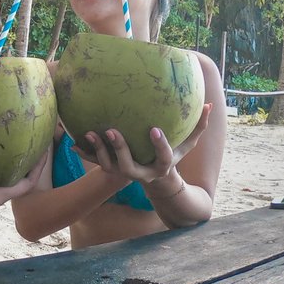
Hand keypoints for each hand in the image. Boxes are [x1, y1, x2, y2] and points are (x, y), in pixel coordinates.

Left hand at [76, 103, 212, 184]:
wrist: (156, 179)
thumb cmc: (172, 155)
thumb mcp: (187, 144)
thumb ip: (198, 126)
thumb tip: (210, 105)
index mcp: (161, 166)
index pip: (163, 158)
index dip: (160, 145)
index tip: (154, 129)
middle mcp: (141, 173)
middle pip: (128, 167)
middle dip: (119, 150)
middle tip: (111, 130)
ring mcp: (125, 174)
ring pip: (108, 167)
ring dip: (98, 151)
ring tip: (91, 133)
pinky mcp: (112, 171)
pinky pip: (96, 164)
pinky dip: (85, 154)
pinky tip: (73, 143)